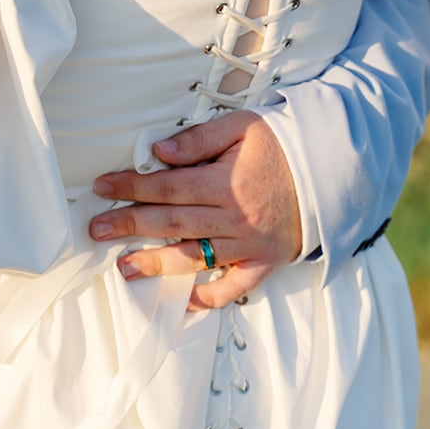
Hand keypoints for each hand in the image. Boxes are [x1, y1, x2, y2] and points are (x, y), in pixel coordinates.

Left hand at [88, 110, 301, 309]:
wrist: (333, 171)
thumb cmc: (282, 146)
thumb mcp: (243, 127)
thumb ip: (199, 139)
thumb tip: (159, 150)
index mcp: (226, 182)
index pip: (168, 186)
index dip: (131, 186)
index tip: (102, 186)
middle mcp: (234, 218)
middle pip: (172, 224)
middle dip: (130, 225)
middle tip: (95, 229)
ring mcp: (249, 245)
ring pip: (194, 258)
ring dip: (156, 264)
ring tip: (124, 267)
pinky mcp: (264, 263)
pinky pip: (234, 288)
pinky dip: (209, 297)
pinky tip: (184, 300)